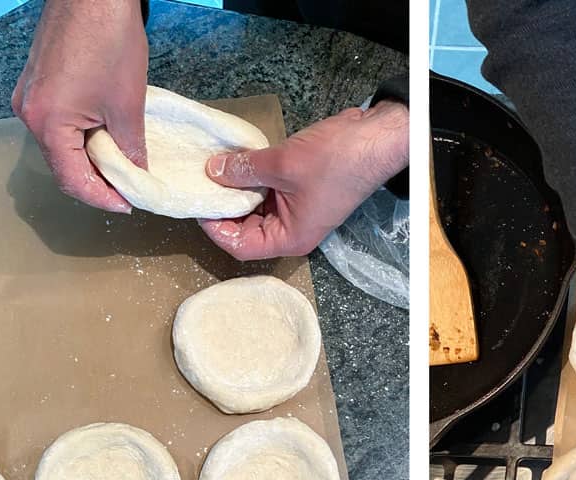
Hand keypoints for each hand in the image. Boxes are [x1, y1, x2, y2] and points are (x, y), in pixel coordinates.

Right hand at [12, 0, 147, 211]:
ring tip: (123, 164)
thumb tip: (137, 173)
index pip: (72, 180)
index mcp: (46, 123)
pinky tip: (107, 137)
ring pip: (61, 144)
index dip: (102, 198)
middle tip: (128, 188)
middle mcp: (29, 113)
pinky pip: (59, 123)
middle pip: (63, 164)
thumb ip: (131, 148)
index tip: (127, 204)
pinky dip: (82, 136)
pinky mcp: (39, 83)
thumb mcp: (127, 106)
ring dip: (91, 158)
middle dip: (96, 180)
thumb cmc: (107, 40)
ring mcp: (30, 96)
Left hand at [198, 100, 408, 259]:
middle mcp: (291, 229)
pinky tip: (237, 159)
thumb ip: (244, 170)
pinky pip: (265, 190)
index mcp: (290, 237)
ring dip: (236, 189)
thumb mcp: (283, 164)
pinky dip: (250, 177)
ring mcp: (295, 209)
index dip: (216, 229)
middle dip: (223, 207)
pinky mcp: (297, 189)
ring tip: (215, 167)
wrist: (375, 138)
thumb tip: (212, 172)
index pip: (241, 246)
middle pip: (245, 229)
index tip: (200, 202)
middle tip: (202, 181)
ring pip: (253, 208)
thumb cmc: (337, 160)